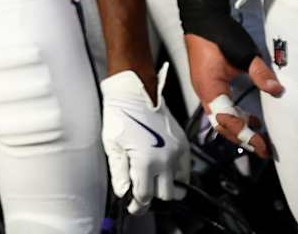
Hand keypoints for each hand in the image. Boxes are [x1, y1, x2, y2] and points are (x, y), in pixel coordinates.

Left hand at [100, 67, 189, 212]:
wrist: (135, 91)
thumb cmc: (120, 114)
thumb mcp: (112, 144)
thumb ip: (119, 172)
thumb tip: (123, 191)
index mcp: (145, 161)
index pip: (145, 195)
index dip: (137, 204)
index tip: (133, 206)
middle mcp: (165, 159)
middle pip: (165, 195)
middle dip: (152, 196)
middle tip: (140, 191)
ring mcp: (177, 152)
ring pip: (178, 186)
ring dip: (165, 186)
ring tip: (151, 180)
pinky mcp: (184, 145)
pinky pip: (186, 171)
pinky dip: (176, 175)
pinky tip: (162, 169)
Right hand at [176, 0, 280, 158]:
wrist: (201, 17)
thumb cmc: (219, 34)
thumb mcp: (243, 53)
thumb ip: (259, 73)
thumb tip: (277, 90)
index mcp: (210, 88)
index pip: (227, 120)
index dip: (245, 135)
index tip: (263, 147)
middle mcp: (204, 93)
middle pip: (221, 124)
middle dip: (241, 138)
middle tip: (263, 149)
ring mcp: (205, 89)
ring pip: (220, 117)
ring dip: (239, 128)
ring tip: (259, 135)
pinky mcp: (209, 84)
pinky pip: (221, 108)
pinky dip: (235, 116)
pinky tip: (251, 116)